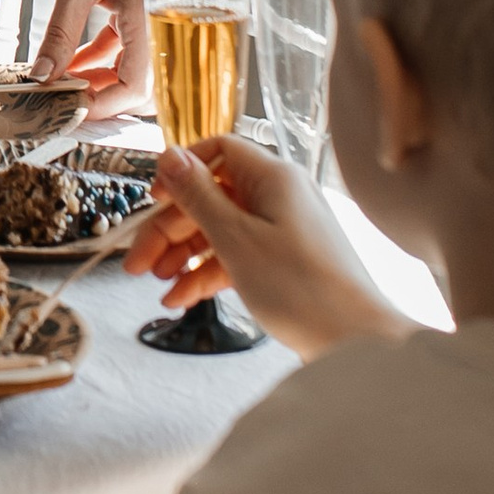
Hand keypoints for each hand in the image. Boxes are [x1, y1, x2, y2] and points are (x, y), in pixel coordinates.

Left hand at [36, 0, 159, 100]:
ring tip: (59, 85)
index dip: (106, 104)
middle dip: (101, 96)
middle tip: (63, 104)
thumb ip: (59, 34)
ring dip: (95, 77)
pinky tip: (71, 61)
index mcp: (150, 15)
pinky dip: (98, 56)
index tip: (72, 112)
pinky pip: (124, 45)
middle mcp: (160, 19)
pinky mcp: (140, 6)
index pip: (138, 82)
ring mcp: (152, 14)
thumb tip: (42, 75)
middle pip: (140, 82)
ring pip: (129, 64)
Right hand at [124, 133, 414, 358]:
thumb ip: (198, 196)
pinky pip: (236, 256)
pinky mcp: (283, 262)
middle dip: (170, 229)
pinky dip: (207, 273)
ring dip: (184, 255)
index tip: (155, 200)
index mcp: (273, 178)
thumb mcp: (236, 239)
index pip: (217, 151)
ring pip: (219, 230)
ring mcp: (282, 231)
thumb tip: (170, 157)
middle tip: (137, 261)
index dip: (181, 173)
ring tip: (156, 284)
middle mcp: (279, 198)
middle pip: (210, 197)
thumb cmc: (305, 289)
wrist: (356, 341)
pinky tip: (182, 297)